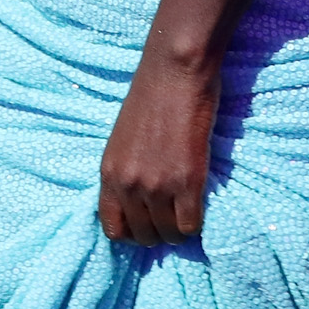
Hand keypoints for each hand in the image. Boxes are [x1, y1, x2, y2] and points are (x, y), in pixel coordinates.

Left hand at [96, 49, 221, 246]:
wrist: (174, 71)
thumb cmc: (151, 96)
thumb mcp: (123, 139)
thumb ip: (126, 171)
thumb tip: (137, 201)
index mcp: (109, 172)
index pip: (113, 229)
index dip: (132, 233)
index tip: (147, 223)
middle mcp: (129, 185)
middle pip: (143, 236)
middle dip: (159, 232)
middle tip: (172, 216)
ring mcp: (157, 186)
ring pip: (168, 235)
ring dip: (179, 229)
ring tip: (186, 211)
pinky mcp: (187, 181)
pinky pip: (190, 225)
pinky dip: (197, 222)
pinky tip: (199, 204)